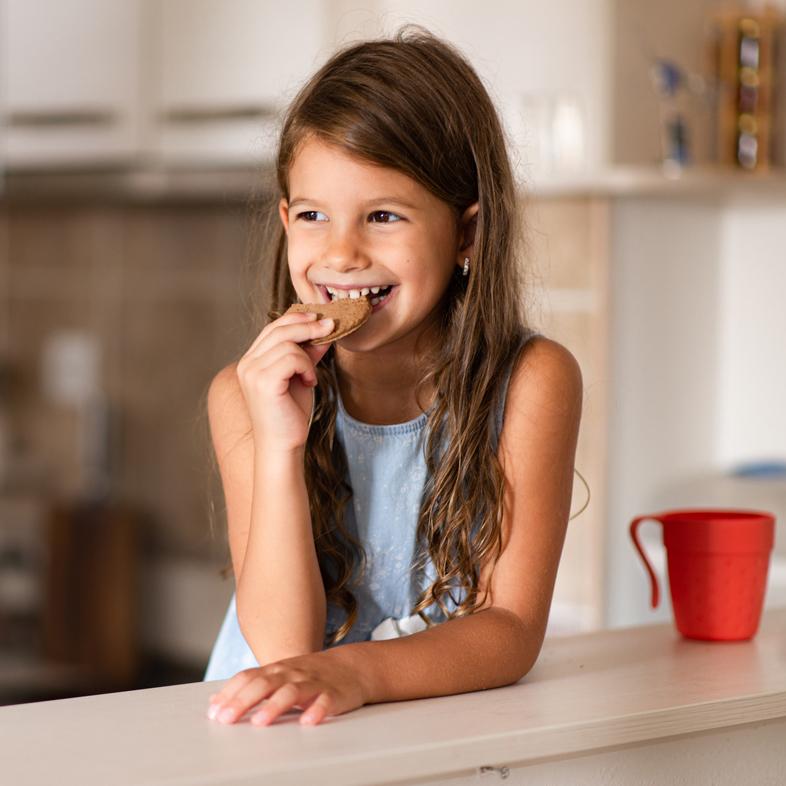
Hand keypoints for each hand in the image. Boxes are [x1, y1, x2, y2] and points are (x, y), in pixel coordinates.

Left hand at [206, 649, 368, 726]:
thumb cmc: (310, 674)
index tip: (214, 713)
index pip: (249, 678)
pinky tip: (308, 721)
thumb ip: (248, 686)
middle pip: (265, 684)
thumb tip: (215, 700)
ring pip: (292, 692)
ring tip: (260, 722)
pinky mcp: (334, 694)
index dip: (230, 694)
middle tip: (226, 719)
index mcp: (277, 670)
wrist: (352, 667)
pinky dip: (317, 710)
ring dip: (275, 706)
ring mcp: (313, 683)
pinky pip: (325, 702)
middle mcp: (292, 674)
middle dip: (243, 701)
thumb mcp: (278, 675)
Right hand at [236, 310, 334, 451]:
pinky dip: (306, 367)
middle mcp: (247, 364)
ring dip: (307, 358)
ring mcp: (252, 372)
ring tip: (310, 377)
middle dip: (308, 325)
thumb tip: (324, 331)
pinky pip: (292, 358)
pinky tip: (308, 383)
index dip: (296, 319)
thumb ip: (308, 354)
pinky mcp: (263, 381)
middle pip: (279, 329)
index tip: (319, 317)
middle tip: (331, 326)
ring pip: (288, 344)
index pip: (272, 328)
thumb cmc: (290, 415)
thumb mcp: (302, 376)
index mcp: (251, 361)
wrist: (283, 445)